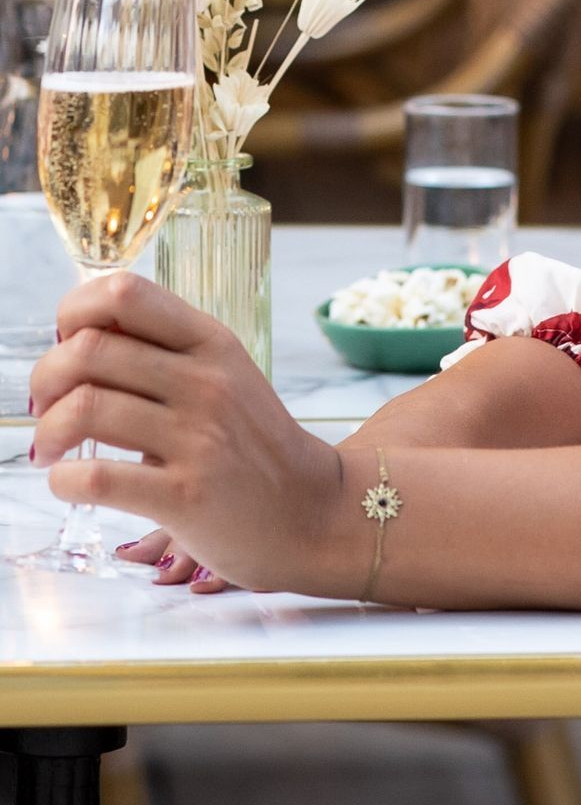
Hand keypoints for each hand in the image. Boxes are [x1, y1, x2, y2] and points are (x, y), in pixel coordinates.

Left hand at [29, 274, 353, 595]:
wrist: (312, 511)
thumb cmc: (254, 447)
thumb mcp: (226, 379)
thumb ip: (164, 355)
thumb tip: (76, 339)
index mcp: (213, 343)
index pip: (124, 293)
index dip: (74, 312)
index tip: (67, 344)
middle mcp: (207, 383)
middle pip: (88, 350)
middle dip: (44, 379)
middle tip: (48, 406)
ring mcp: (199, 439)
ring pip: (84, 408)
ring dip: (47, 431)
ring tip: (53, 449)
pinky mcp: (187, 497)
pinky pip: (96, 478)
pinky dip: (63, 481)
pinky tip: (71, 484)